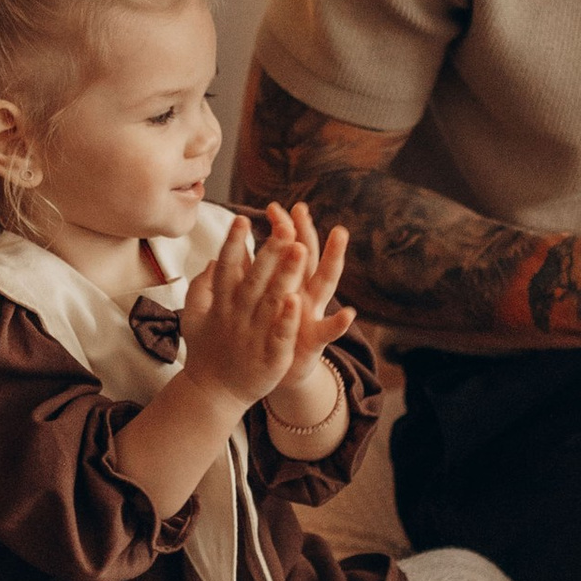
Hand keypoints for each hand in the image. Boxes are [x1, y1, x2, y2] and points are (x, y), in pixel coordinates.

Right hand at [180, 210, 312, 410]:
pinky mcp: (269, 358)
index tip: (241, 219)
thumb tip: (212, 258)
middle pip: (254, 280)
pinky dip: (287, 319)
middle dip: (269, 253)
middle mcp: (237, 317)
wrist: (213, 394)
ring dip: (285, 275)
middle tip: (283, 227)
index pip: (226, 268)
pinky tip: (297, 301)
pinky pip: (280, 336)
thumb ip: (201, 287)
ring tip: (300, 250)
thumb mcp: (193, 316)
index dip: (233, 244)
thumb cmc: (206, 351)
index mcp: (221, 305)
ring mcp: (253, 337)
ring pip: (271, 302)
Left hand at [258, 202, 355, 409]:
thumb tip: (232, 249)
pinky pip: (328, 332)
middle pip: (307, 256)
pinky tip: (349, 313)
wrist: (271, 374)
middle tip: (302, 208)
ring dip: (332, 258)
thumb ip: (245, 276)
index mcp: (286, 282)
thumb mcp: (254, 302)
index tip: (275, 206)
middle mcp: (303, 292)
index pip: (284, 248)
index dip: (281, 227)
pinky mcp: (315, 341)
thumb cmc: (262, 333)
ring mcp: (312, 314)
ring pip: (325, 282)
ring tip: (339, 233)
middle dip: (305, 231)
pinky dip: (338, 323)